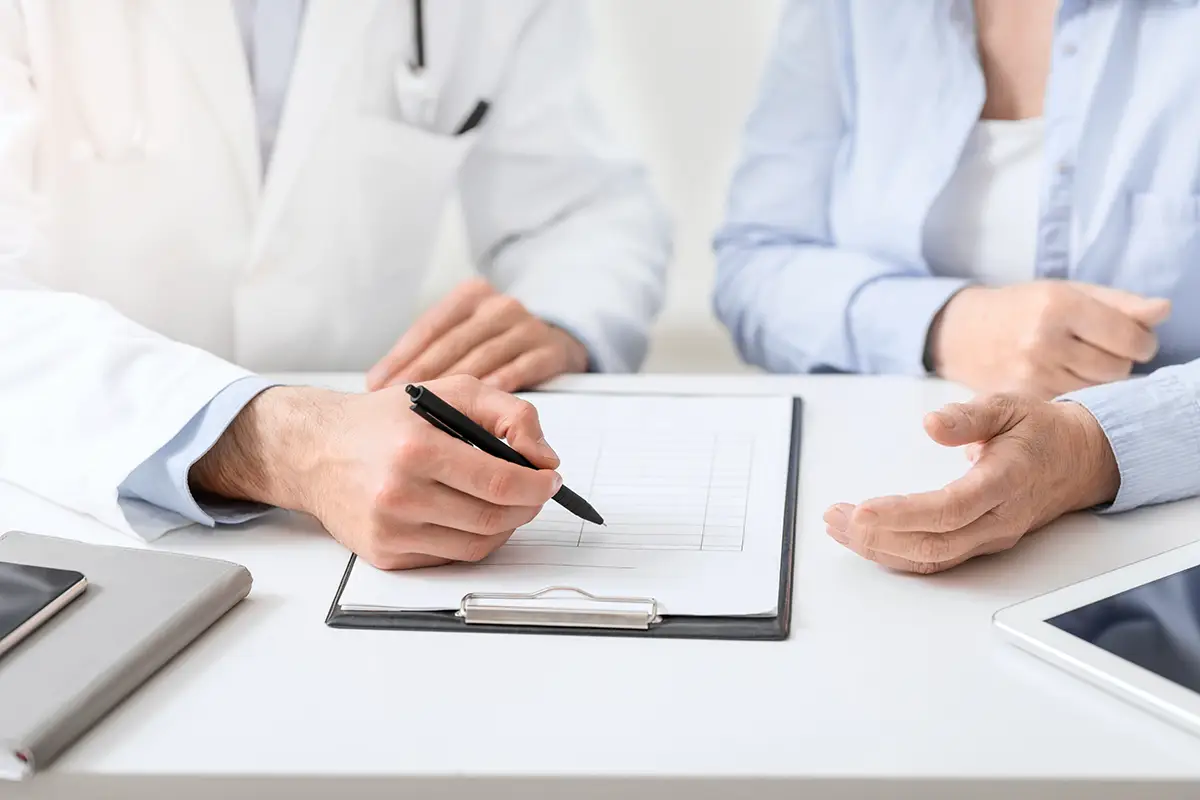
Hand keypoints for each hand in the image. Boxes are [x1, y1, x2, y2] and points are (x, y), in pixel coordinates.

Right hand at [191, 376, 562, 569]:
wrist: (315, 450)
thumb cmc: (384, 419)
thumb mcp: (449, 390)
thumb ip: (509, 413)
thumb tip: (545, 458)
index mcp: (417, 449)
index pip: (499, 482)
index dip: (537, 486)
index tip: (551, 479)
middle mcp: (400, 494)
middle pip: (492, 519)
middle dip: (528, 507)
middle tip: (536, 492)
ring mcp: (390, 530)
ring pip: (477, 545)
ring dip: (505, 526)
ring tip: (506, 502)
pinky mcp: (385, 555)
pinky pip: (450, 557)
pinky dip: (473, 539)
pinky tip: (470, 514)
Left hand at [367, 278, 589, 392]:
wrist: (555, 341)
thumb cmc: (497, 344)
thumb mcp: (464, 335)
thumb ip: (430, 352)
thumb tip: (379, 383)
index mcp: (470, 297)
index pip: (430, 326)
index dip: (403, 355)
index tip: (379, 382)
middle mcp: (498, 307)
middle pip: (454, 343)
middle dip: (423, 376)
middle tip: (399, 404)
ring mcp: (527, 327)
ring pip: (485, 357)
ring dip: (457, 390)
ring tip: (433, 416)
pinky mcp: (550, 351)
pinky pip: (521, 370)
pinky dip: (498, 388)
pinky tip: (480, 409)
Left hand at [823, 394, 1119, 573]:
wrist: (1081, 461)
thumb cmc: (1040, 432)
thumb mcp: (1007, 406)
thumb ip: (968, 416)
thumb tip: (930, 423)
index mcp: (1005, 482)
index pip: (949, 509)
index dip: (902, 515)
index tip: (861, 510)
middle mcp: (999, 520)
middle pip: (932, 543)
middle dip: (877, 536)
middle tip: (835, 518)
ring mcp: (990, 537)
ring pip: (931, 557)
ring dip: (880, 548)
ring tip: (838, 528)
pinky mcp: (981, 544)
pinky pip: (935, 558)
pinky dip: (896, 553)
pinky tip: (866, 540)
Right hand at [929, 281, 1170, 398]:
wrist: (963, 333)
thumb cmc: (1022, 308)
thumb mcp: (1068, 292)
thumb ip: (1120, 303)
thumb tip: (1163, 311)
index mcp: (1060, 305)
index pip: (1130, 338)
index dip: (1142, 341)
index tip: (1134, 338)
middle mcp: (1045, 340)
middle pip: (1118, 368)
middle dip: (1118, 360)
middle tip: (1099, 350)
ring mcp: (1032, 373)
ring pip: (1099, 389)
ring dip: (1099, 378)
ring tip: (1078, 363)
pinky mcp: (1024, 396)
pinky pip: (1074, 401)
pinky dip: (1077, 392)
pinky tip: (1063, 377)